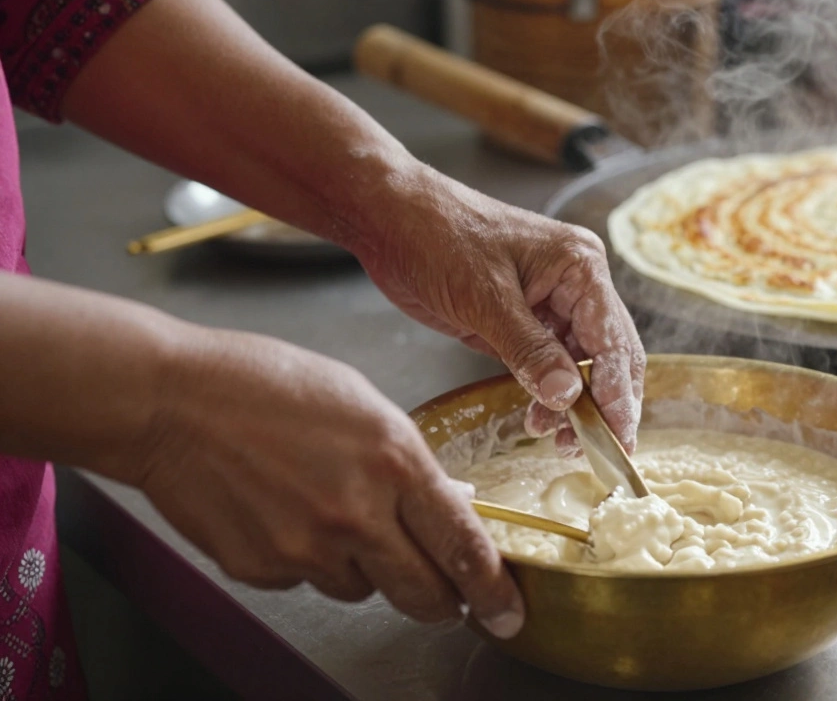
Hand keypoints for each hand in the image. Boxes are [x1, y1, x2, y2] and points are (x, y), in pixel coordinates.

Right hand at [135, 328, 523, 636]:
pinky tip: (282, 512)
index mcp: (394, 461)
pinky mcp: (262, 569)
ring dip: (362, 567)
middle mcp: (357, 513)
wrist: (170, 400)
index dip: (493, 590)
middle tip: (446, 598)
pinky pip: (306, 581)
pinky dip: (305, 559)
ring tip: (325, 509)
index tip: (506, 611)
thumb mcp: (364, 406)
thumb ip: (409, 462)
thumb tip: (447, 504)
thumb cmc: (265, 385)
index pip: (464, 545)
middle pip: (424, 594)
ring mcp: (306, 548)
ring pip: (362, 588)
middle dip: (443, 603)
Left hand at [356, 166, 645, 453]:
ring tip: (557, 440)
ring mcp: (552, 301)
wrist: (389, 217)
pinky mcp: (526, 318)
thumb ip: (529, 350)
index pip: (613, 342)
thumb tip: (568, 397)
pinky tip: (539, 418)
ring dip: (575, 405)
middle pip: (610, 356)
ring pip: (582, 365)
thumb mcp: (484, 299)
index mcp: (580, 267)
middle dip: (606, 406)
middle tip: (600, 452)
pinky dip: (550, 393)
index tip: (618, 439)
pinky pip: (551, 362)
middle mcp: (577, 284)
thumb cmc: (435, 236)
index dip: (618, 395)